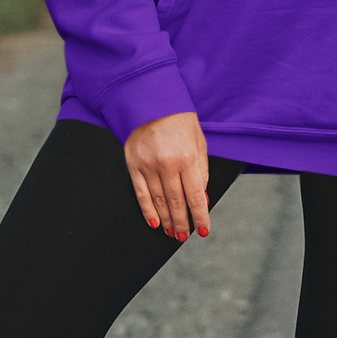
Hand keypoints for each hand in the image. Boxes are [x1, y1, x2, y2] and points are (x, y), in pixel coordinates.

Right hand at [124, 112, 209, 241]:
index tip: (203, 230)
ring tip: (172, 233)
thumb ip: (202, 171)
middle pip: (177, 203)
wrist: (152, 101)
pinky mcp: (133, 165)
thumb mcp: (199, 143)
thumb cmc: (179, 121)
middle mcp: (168, 165)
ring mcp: (149, 166)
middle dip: (182, 223)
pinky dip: (148, 210)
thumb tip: (202, 198)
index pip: (196, 196)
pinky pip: (141, 193)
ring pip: (159, 201)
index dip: (200, 217)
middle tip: (184, 236)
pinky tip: (154, 222)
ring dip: (166, 220)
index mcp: (188, 158)